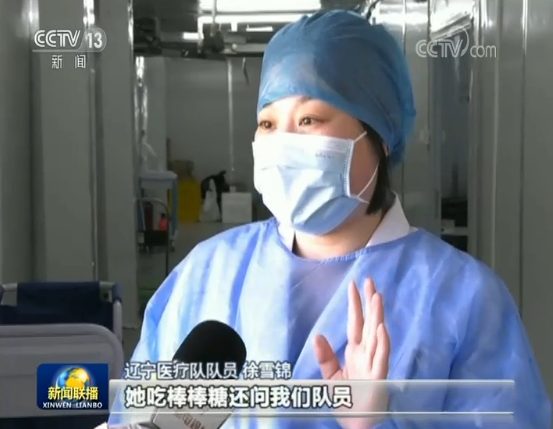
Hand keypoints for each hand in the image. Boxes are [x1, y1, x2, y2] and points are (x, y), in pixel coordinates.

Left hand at [314, 278, 389, 428]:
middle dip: (370, 302)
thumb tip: (317, 335)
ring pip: (377, 335)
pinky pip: (381, 358)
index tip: (354, 284)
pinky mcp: (378, 378)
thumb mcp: (330, 377)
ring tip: (377, 297)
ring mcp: (373, 364)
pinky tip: (382, 328)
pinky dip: (382, 343)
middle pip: (369, 323)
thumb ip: (325, 356)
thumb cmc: (347, 401)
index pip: (356, 322)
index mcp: (355, 351)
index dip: (355, 304)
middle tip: (370, 281)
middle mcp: (366, 354)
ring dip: (378, 317)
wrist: (355, 426)